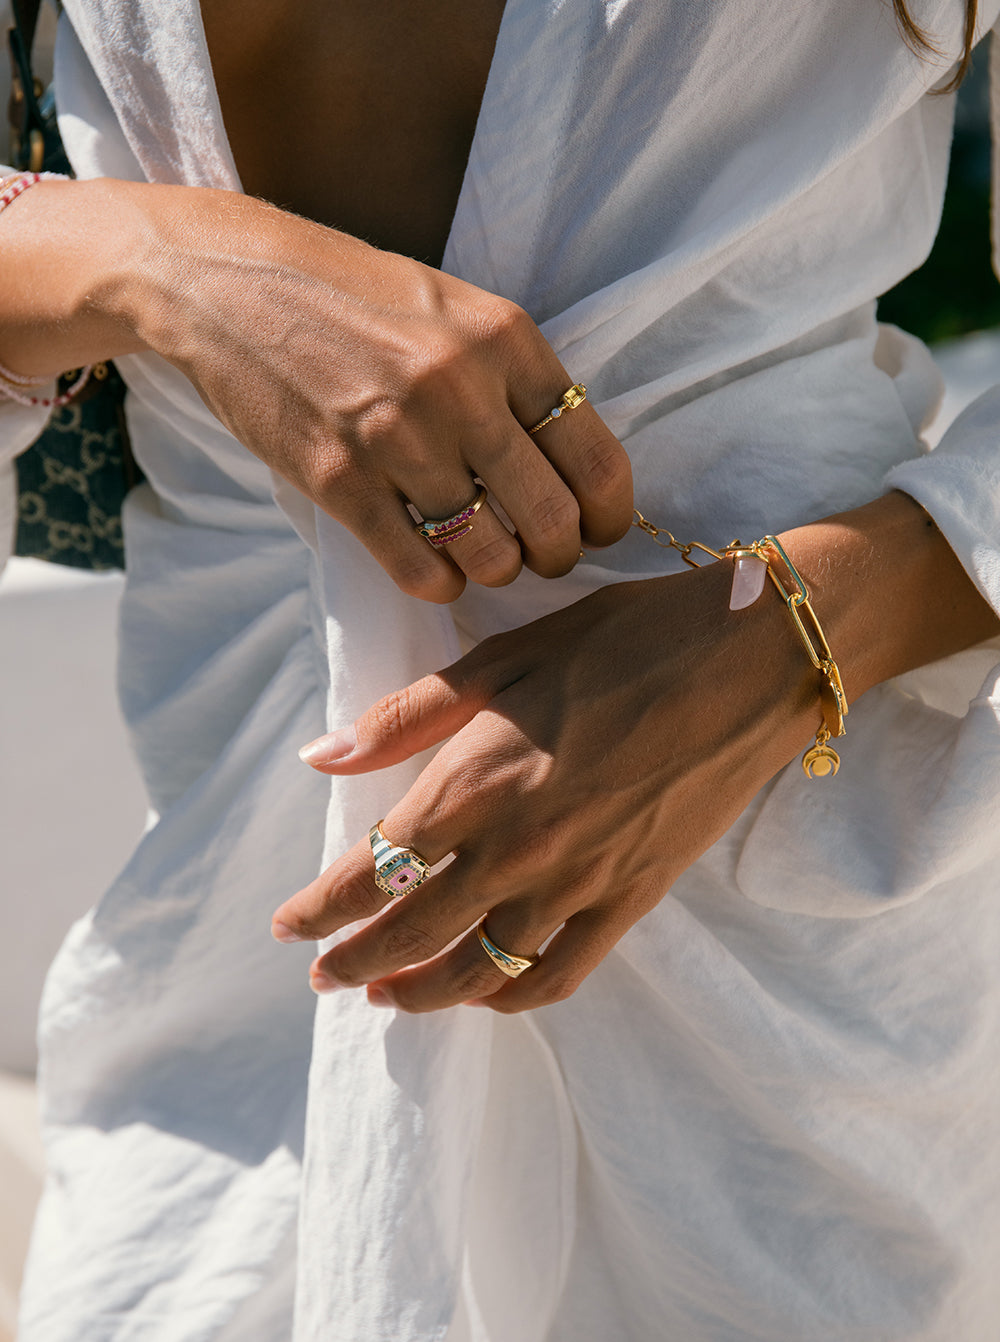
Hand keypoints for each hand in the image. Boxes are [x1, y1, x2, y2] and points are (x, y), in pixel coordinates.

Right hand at [133, 188, 632, 600]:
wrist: (228, 284)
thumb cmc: (350, 296)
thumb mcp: (452, 308)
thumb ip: (514, 376)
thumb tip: (571, 464)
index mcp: (504, 339)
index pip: (596, 458)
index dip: (610, 515)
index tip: (599, 530)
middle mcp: (460, 389)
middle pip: (552, 520)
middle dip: (559, 556)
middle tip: (543, 556)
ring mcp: (397, 439)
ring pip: (489, 556)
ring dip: (496, 571)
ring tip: (484, 557)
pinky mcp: (338, 481)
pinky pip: (418, 568)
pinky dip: (439, 584)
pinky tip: (436, 570)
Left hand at [271, 559, 820, 1011]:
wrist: (750, 659)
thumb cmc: (624, 641)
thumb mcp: (505, 658)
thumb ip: (407, 716)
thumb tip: (320, 757)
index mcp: (477, 781)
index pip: (372, 869)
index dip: (320, 908)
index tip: (288, 926)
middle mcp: (519, 846)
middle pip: (413, 932)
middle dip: (355, 962)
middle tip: (322, 978)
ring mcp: (580, 883)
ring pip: (480, 971)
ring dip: (422, 993)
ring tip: (386, 998)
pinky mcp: (634, 899)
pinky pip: (559, 974)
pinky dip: (511, 999)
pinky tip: (486, 994)